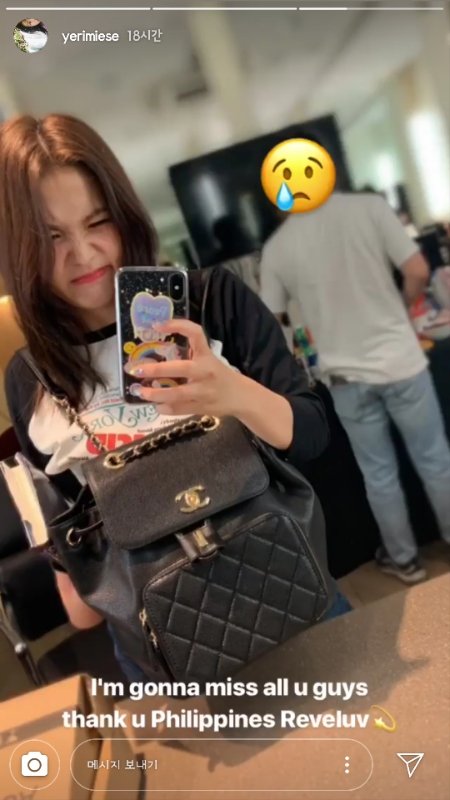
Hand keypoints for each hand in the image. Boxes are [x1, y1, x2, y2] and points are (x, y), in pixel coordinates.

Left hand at [125, 319, 242, 416]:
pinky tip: (156, 405)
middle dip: (156, 369)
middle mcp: (205, 371)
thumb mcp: (207, 359)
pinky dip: (165, 408)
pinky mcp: (202, 407)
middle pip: (181, 368)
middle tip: (135, 369)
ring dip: (156, 393)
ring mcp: (204, 391)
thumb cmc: (218, 374)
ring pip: (178, 393)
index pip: (195, 333)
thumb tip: (154, 354)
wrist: (240, 396)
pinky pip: (180, 409)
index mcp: (206, 355)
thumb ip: (188, 355)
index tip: (157, 326)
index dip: (177, 326)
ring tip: (140, 391)